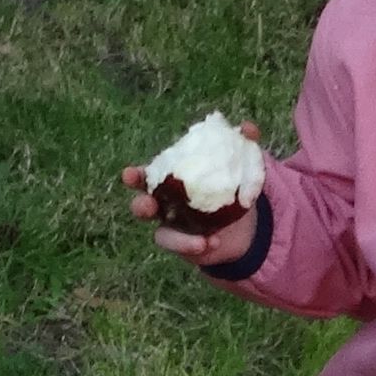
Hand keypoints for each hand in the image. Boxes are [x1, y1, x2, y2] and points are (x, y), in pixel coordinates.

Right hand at [119, 158, 257, 272]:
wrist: (247, 225)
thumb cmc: (233, 188)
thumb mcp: (241, 166)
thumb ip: (243, 146)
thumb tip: (247, 128)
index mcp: (172, 181)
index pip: (147, 176)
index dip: (134, 176)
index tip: (128, 174)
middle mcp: (166, 205)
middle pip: (143, 206)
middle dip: (141, 206)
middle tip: (148, 205)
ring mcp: (174, 228)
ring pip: (160, 235)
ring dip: (175, 239)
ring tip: (198, 242)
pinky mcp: (185, 246)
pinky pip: (183, 247)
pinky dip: (194, 245)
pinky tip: (212, 242)